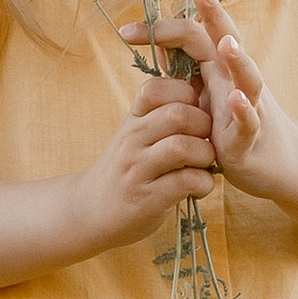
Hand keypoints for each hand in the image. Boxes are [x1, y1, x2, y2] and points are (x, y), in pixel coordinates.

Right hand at [76, 60, 217, 251]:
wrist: (91, 210)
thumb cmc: (126, 168)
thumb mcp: (134, 134)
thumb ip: (160, 114)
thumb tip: (199, 91)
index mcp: (132, 119)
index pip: (155, 88)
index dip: (184, 94)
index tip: (194, 111)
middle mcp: (132, 140)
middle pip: (178, 115)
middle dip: (204, 126)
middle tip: (206, 140)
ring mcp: (138, 169)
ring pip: (183, 147)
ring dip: (206, 155)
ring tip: (203, 165)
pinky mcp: (148, 199)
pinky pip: (187, 181)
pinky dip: (204, 183)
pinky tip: (199, 187)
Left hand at [154, 0, 297, 204]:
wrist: (276, 163)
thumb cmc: (234, 125)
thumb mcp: (206, 96)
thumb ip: (185, 70)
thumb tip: (159, 43)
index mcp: (220, 68)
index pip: (195, 35)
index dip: (163, 29)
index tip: (125, 31)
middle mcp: (236, 80)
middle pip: (229, 41)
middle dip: (215, 17)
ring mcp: (250, 107)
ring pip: (248, 78)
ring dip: (239, 60)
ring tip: (227, 44)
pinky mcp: (250, 138)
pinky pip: (249, 121)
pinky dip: (244, 110)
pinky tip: (236, 99)